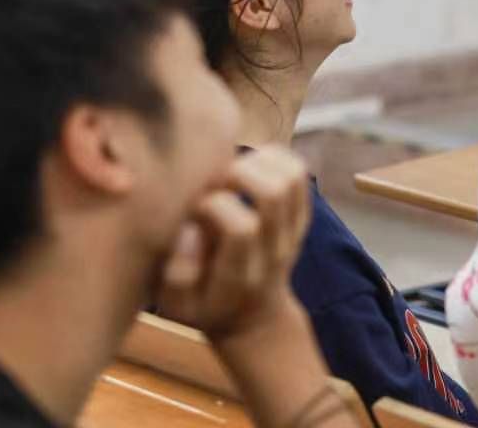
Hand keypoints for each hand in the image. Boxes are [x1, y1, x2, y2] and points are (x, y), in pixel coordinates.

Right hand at [155, 146, 311, 342]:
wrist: (253, 319)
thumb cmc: (205, 306)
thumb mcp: (177, 307)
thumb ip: (176, 274)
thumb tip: (190, 230)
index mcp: (240, 276)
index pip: (241, 227)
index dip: (213, 206)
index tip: (194, 210)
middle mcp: (274, 252)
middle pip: (272, 193)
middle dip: (237, 174)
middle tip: (215, 183)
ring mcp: (293, 233)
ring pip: (290, 178)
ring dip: (258, 162)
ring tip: (232, 173)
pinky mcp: (302, 218)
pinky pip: (299, 174)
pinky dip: (275, 159)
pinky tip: (249, 167)